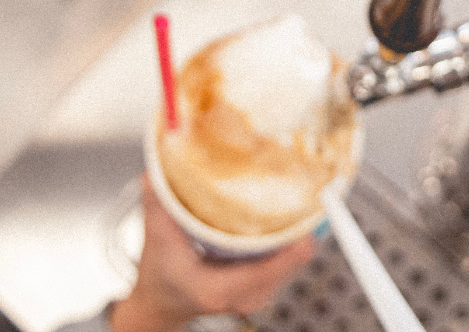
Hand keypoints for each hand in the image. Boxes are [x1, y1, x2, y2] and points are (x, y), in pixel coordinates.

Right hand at [110, 175, 315, 331]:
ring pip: (289, 268)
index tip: (305, 235)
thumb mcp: (155, 237)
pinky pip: (286, 266)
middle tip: (313, 203)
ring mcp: (254, 296)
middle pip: (284, 269)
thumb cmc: (159, 276)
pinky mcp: (261, 289)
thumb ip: (159, 200)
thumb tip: (160, 164)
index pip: (260, 275)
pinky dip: (291, 246)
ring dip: (297, 239)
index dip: (287, 256)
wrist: (160, 303)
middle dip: (298, 236)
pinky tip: (293, 223)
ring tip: (306, 206)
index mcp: (215, 289)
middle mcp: (240, 297)